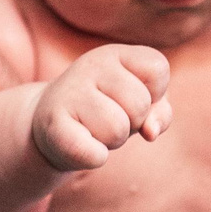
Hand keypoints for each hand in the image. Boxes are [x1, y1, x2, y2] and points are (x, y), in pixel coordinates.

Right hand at [32, 45, 171, 171]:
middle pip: (140, 105)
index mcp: (114, 54)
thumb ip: (160, 113)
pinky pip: (94, 153)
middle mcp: (90, 66)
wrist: (50, 125)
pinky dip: (95, 157)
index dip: (154, 93)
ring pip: (118, 129)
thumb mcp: (140, 105)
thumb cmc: (105, 111)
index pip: (157, 69)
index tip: (130, 98)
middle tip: (109, 118)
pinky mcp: (54, 126)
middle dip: (132, 122)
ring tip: (94, 129)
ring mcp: (69, 93)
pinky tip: (81, 145)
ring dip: (113, 140)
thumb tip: (150, 131)